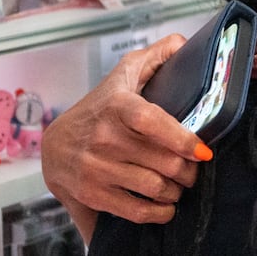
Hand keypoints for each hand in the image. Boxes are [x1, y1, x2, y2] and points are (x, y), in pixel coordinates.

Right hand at [42, 34, 212, 239]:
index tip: (202, 150)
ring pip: (155, 188)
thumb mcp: (122, 76)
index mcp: (116, 105)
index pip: (153, 121)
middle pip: (164, 162)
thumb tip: (182, 43)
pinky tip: (165, 205)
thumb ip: (154, 58)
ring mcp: (97, 168)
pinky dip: (160, 212)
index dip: (182, 138)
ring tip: (179, 184)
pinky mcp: (93, 194)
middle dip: (188, 170)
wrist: (54, 147)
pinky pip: (138, 211)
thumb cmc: (98, 109)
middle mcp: (105, 137)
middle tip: (193, 169)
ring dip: (176, 190)